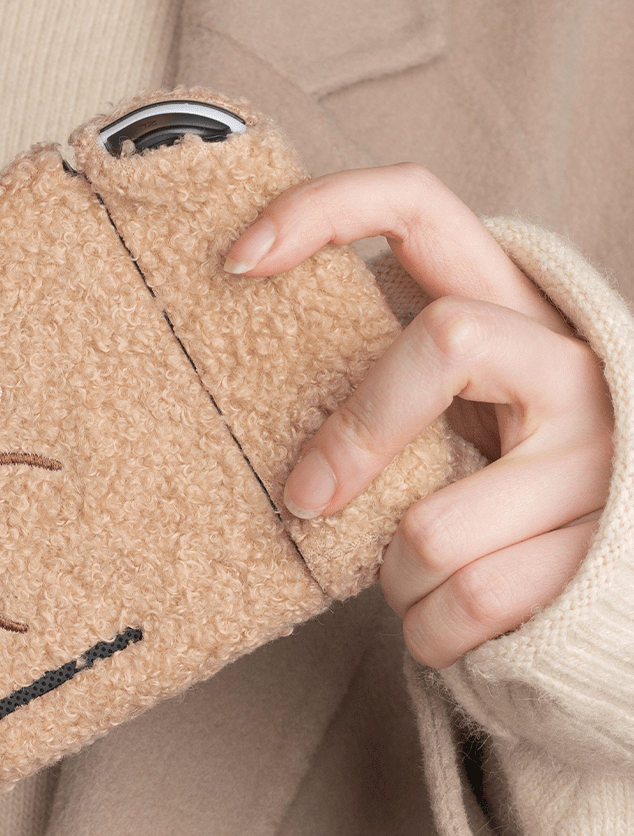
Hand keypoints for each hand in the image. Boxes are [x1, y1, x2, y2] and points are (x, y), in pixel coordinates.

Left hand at [224, 164, 613, 667]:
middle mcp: (572, 362)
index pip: (420, 205)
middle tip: (305, 500)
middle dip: (354, 435)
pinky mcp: (600, 548)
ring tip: (412, 576)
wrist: (598, 601)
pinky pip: (466, 599)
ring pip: (434, 524)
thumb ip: (380, 381)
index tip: (237, 260)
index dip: (326, 209)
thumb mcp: (441, 423)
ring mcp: (600, 454)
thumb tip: (249, 369)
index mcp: (513, 310)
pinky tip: (442, 622)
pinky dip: (428, 630)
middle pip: (445, 339)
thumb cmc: (486, 502)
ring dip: (394, 573)